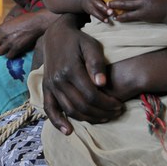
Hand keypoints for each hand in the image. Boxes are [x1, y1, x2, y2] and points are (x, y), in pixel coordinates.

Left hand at [0, 10, 55, 58]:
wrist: (35, 23)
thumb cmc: (25, 19)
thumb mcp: (12, 19)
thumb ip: (5, 25)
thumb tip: (2, 30)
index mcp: (1, 27)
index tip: (0, 40)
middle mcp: (3, 36)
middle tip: (3, 46)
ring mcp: (9, 43)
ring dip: (4, 51)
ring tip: (8, 50)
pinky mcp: (16, 48)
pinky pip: (9, 56)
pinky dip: (11, 55)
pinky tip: (14, 52)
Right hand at [41, 14, 123, 134]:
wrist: (56, 34)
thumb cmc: (78, 40)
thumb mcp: (91, 45)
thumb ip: (97, 64)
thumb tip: (102, 83)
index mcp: (70, 70)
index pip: (91, 96)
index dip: (107, 104)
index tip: (120, 105)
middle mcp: (58, 80)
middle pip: (82, 106)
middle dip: (102, 113)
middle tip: (116, 112)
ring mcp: (50, 85)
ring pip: (70, 110)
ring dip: (88, 118)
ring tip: (104, 118)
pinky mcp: (46, 88)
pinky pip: (50, 108)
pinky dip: (58, 121)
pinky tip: (69, 131)